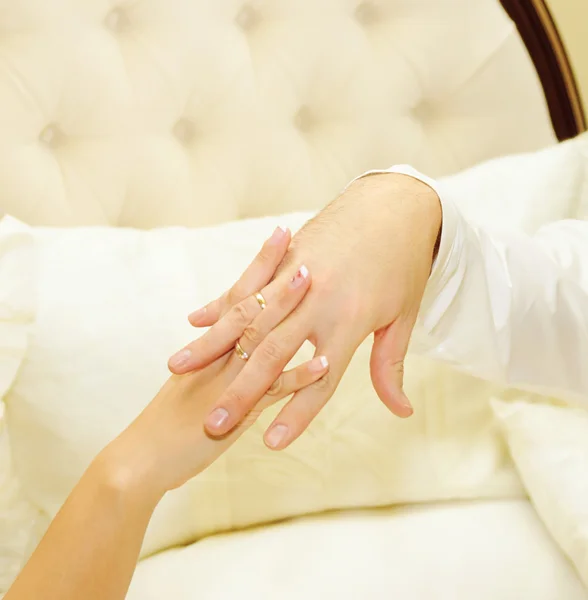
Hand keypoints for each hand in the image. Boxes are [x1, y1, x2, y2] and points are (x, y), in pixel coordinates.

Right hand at [96, 233, 327, 498]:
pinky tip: (324, 362)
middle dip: (269, 269)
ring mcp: (227, 382)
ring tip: (308, 276)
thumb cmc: (166, 425)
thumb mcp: (191, 383)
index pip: (239, 297)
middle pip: (248, 305)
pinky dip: (298, 377)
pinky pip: (272, 393)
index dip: (257, 266)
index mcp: (212, 346)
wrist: (138, 461)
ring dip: (284, 307)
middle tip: (288, 233)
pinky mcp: (236, 414)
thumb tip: (225, 332)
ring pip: (260, 338)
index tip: (277, 236)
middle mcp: (219, 356)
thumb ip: (212, 357)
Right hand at [169, 174, 440, 450]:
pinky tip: (196, 321)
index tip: (271, 444)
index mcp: (349, 323)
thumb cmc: (402, 267)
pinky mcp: (283, 259)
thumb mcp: (403, 320)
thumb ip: (391, 368)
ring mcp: (295, 279)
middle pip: (271, 356)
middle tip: (208, 424)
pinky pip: (246, 286)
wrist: (394, 205)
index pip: (319, 381)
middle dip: (238, 393)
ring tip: (178, 369)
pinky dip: (220, 306)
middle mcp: (317, 303)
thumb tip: (404, 414)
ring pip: (246, 320)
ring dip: (210, 346)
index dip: (297, 415)